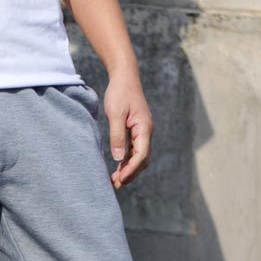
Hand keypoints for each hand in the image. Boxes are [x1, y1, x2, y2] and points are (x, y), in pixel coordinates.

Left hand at [103, 69, 152, 188]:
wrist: (124, 76)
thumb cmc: (120, 92)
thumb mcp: (115, 113)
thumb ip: (117, 136)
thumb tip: (118, 158)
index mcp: (144, 128)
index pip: (141, 155)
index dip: (131, 169)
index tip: (120, 179)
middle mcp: (146, 133)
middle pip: (142, 160)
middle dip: (130, 174)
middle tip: (116, 185)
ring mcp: (141, 133)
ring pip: (138, 157)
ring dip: (128, 169)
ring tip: (115, 181)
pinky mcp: (135, 131)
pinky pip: (133, 151)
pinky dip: (126, 161)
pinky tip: (117, 169)